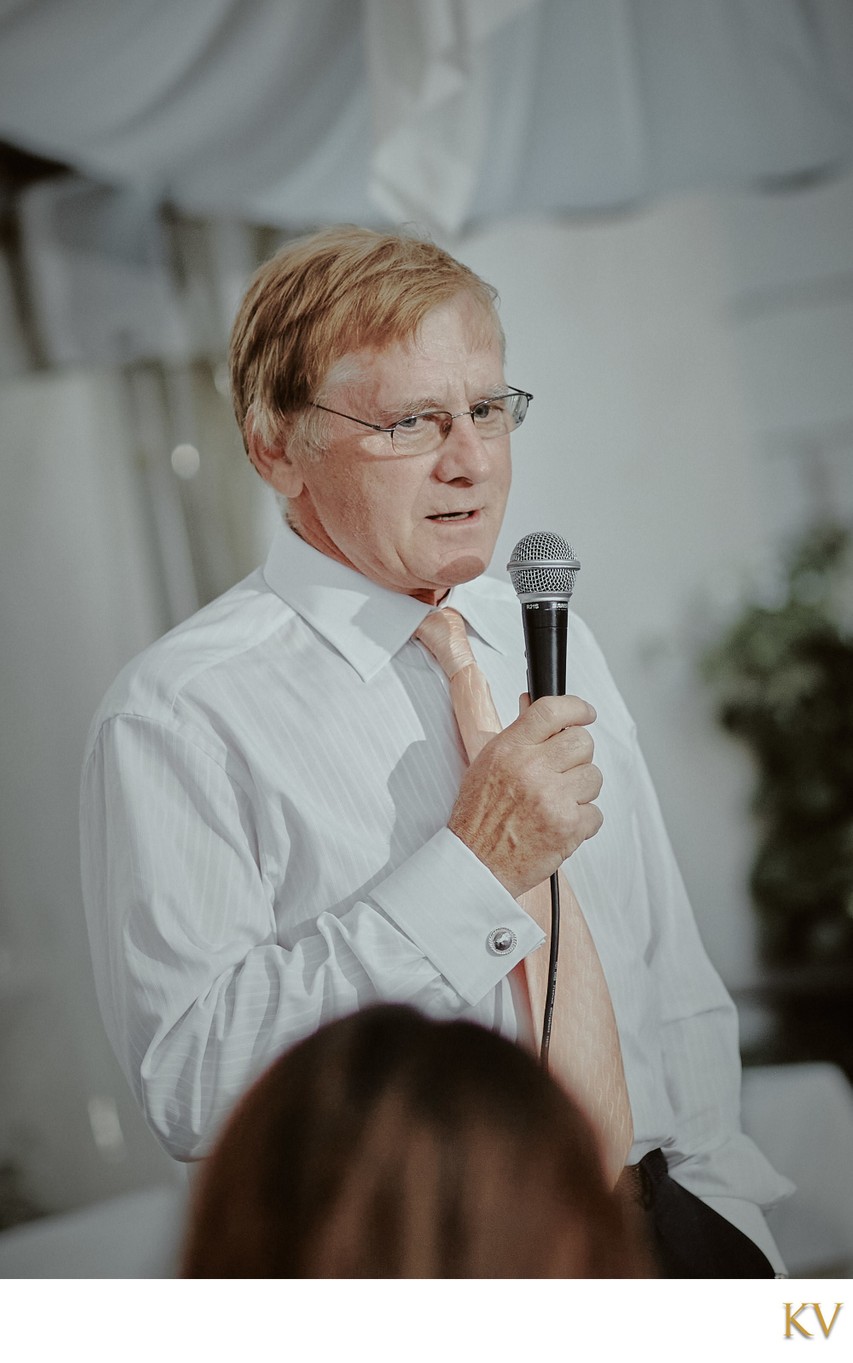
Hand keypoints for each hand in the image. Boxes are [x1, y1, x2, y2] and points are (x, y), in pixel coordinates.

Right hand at [448, 694, 602, 899]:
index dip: (576, 707)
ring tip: (555, 803)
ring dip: (580, 791)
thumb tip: (531, 704)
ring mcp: (552, 798)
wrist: (475, 864)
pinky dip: (582, 821)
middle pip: (582, 742)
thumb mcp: (487, 764)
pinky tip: (559, 825)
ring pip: (594, 777)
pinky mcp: (568, 827)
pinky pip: (595, 813)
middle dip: (577, 756)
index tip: (586, 713)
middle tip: (563, 771)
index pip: (551, 711)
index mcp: (509, 749)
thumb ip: (516, 736)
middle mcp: (531, 769)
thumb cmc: (478, 817)